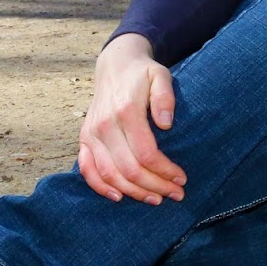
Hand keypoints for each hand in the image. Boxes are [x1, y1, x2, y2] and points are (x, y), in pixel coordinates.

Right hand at [78, 33, 186, 204]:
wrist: (115, 66)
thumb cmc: (142, 74)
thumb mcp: (160, 75)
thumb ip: (165, 96)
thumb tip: (166, 124)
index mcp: (126, 111)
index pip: (146, 153)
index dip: (165, 171)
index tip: (182, 178)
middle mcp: (105, 125)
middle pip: (130, 169)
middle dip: (155, 187)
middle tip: (176, 194)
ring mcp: (91, 133)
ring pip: (110, 174)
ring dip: (134, 192)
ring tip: (156, 199)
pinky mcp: (84, 138)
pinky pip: (87, 169)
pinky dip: (100, 187)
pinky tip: (118, 197)